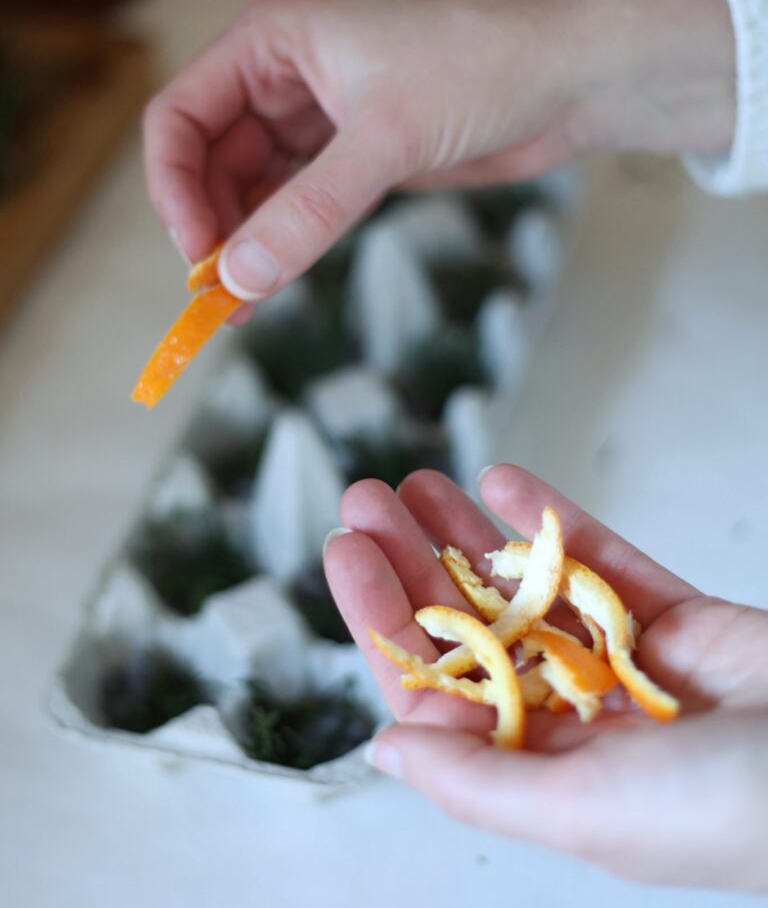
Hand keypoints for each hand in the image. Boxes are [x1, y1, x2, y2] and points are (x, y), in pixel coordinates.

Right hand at [144, 0, 732, 305]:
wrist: (566, 77)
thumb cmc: (482, 66)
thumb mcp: (386, 140)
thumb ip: (309, 212)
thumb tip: (240, 279)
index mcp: (271, 43)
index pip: (180, 118)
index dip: (173, 189)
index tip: (198, 254)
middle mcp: (283, 78)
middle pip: (208, 162)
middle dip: (209, 227)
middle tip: (220, 297)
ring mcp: (317, 120)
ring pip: (250, 190)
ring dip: (243, 245)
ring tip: (243, 305)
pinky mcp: (352, 158)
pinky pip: (294, 205)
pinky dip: (281, 244)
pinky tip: (274, 282)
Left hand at [324, 466, 767, 892]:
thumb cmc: (719, 814)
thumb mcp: (577, 809)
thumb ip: (474, 779)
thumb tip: (384, 751)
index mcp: (534, 766)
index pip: (434, 680)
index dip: (383, 616)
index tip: (346, 551)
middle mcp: (566, 710)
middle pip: (467, 621)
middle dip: (411, 558)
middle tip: (366, 496)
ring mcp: (616, 657)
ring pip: (523, 583)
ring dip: (468, 531)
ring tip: (416, 480)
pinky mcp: (667, 614)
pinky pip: (599, 557)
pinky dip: (552, 519)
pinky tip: (505, 479)